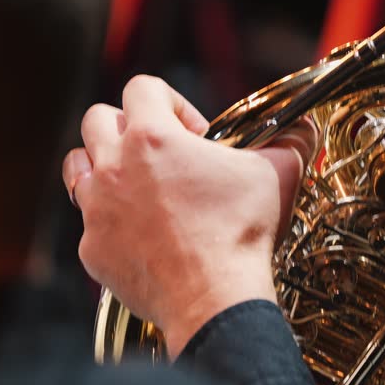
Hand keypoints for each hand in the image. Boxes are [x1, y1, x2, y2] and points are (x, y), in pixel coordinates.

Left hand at [62, 75, 317, 358]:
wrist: (215, 297)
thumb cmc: (242, 231)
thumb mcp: (277, 174)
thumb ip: (290, 141)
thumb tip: (305, 128)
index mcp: (152, 137)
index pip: (142, 87)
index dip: (173, 102)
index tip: (197, 134)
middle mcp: (113, 166)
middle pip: (98, 118)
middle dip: (129, 127)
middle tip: (163, 155)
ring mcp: (97, 209)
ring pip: (78, 166)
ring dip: (104, 167)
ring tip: (140, 187)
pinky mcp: (92, 249)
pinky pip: (91, 223)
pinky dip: (114, 223)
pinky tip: (145, 236)